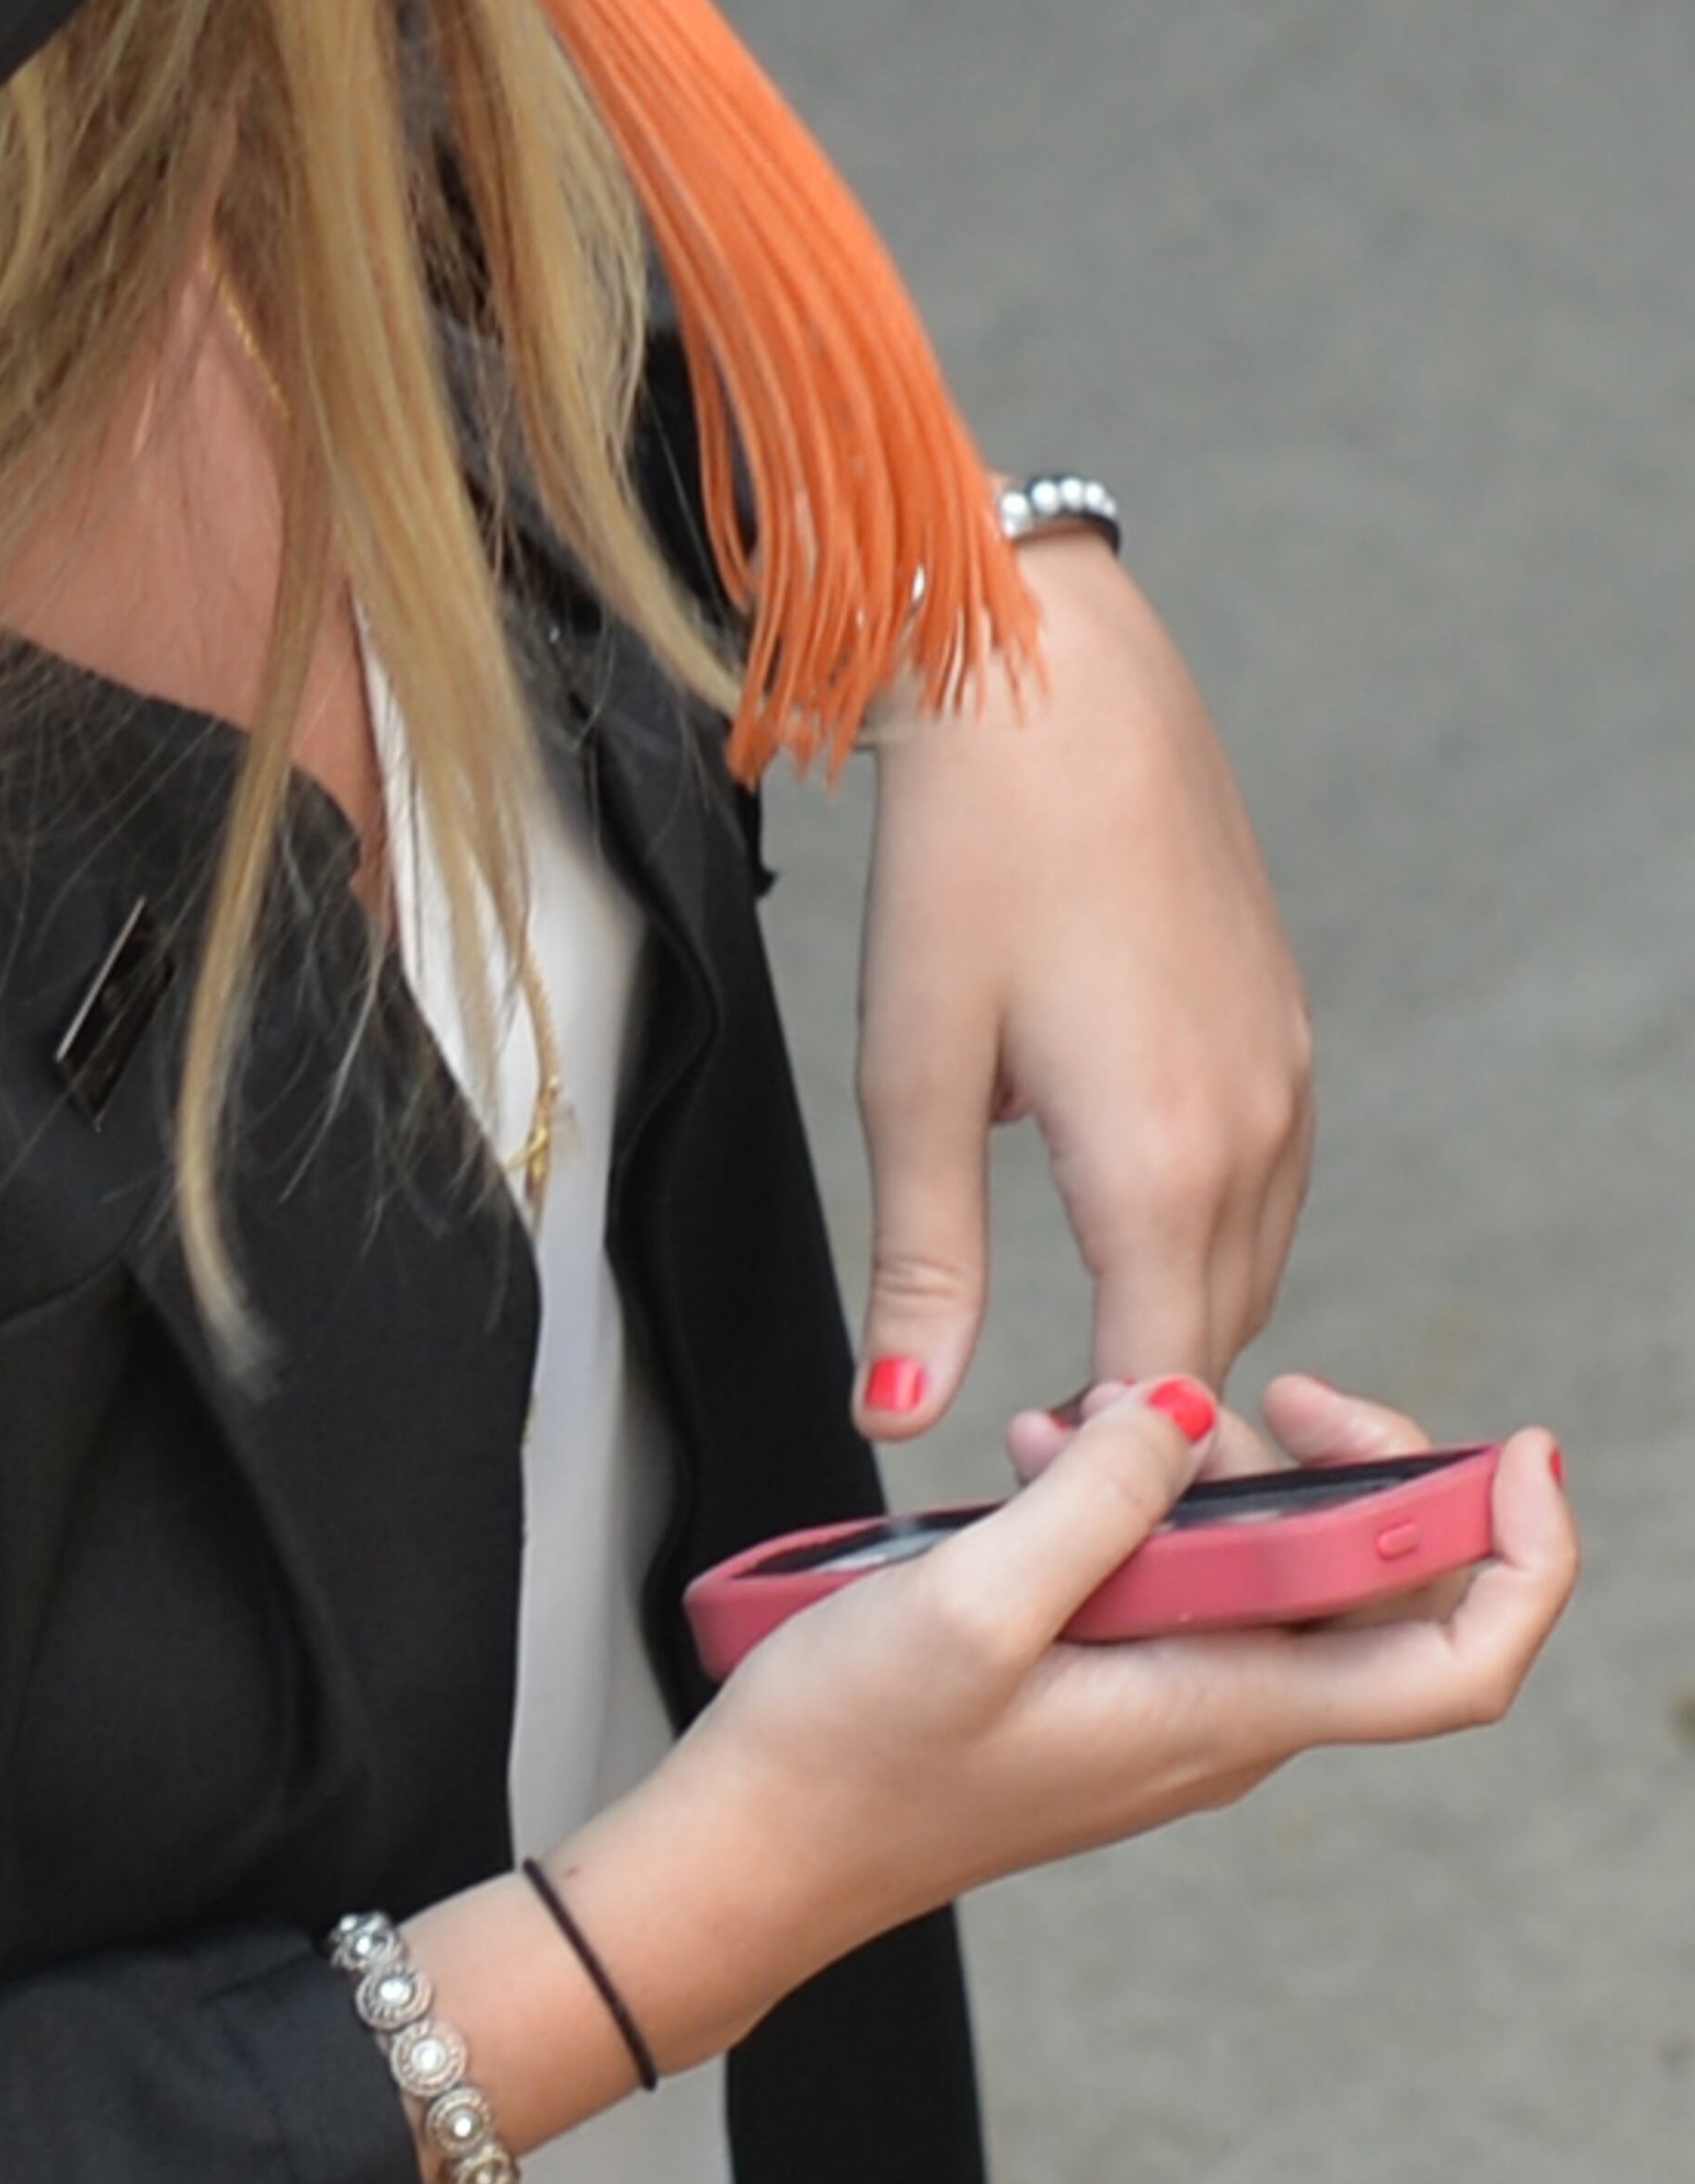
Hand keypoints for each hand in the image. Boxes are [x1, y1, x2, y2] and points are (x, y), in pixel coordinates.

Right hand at [408, 1381, 1574, 2130]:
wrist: (758, 1849)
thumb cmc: (849, 1753)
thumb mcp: (969, 1603)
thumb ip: (1096, 1500)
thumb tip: (1189, 1409)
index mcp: (1218, 1707)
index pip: (1449, 1659)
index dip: (1515, 1556)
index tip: (1519, 1452)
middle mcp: (1219, 1717)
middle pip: (1367, 1593)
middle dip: (1341, 1469)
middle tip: (1258, 1387)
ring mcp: (1164, 1708)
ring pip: (1267, 1574)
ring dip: (1211, 1473)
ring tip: (1083, 1412)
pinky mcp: (1105, 1688)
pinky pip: (1180, 1585)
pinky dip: (1142, 1503)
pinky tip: (1043, 1458)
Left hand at [848, 535, 1312, 1435]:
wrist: (1047, 681)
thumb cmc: (968, 857)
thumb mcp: (913, 1073)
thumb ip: (923, 1264)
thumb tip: (899, 1414)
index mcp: (1165, 1168)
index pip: (1160, 1394)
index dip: (1100, 1470)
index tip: (1031, 1502)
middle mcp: (1255, 1136)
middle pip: (1213, 1341)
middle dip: (1142, 1416)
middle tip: (1042, 1458)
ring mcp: (1283, 1075)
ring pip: (1247, 1263)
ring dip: (1178, 1322)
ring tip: (1079, 1365)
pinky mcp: (1280, 1025)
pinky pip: (1264, 1181)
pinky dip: (1205, 1233)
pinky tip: (1128, 1224)